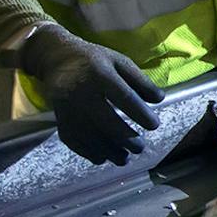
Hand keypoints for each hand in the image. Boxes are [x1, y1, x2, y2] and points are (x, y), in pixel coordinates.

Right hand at [18, 24, 162, 165]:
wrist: (57, 59)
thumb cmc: (95, 61)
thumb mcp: (120, 62)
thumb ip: (140, 81)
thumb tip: (159, 100)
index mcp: (100, 74)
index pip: (123, 97)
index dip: (140, 114)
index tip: (154, 125)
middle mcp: (80, 91)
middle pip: (106, 121)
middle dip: (126, 139)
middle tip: (140, 148)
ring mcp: (66, 106)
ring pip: (89, 135)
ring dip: (109, 151)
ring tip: (124, 158)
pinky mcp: (58, 117)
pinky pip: (72, 140)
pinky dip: (88, 152)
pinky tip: (102, 157)